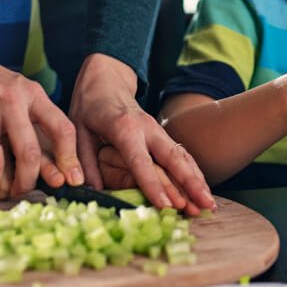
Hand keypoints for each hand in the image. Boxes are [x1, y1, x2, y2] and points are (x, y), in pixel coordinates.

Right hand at [0, 36, 81, 195]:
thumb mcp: (19, 92)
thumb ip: (37, 120)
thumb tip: (61, 161)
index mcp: (32, 93)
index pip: (62, 128)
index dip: (70, 158)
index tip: (72, 180)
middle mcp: (10, 98)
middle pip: (29, 153)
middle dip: (27, 181)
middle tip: (21, 192)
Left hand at [69, 54, 212, 215]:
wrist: (106, 80)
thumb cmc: (89, 107)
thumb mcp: (76, 130)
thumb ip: (82, 160)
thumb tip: (86, 188)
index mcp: (124, 128)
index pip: (141, 162)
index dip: (154, 185)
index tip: (167, 206)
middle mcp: (147, 129)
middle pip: (173, 158)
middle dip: (190, 184)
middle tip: (205, 206)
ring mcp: (158, 131)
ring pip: (182, 157)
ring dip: (198, 181)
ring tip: (210, 205)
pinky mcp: (163, 136)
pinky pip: (182, 155)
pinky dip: (194, 173)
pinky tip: (203, 191)